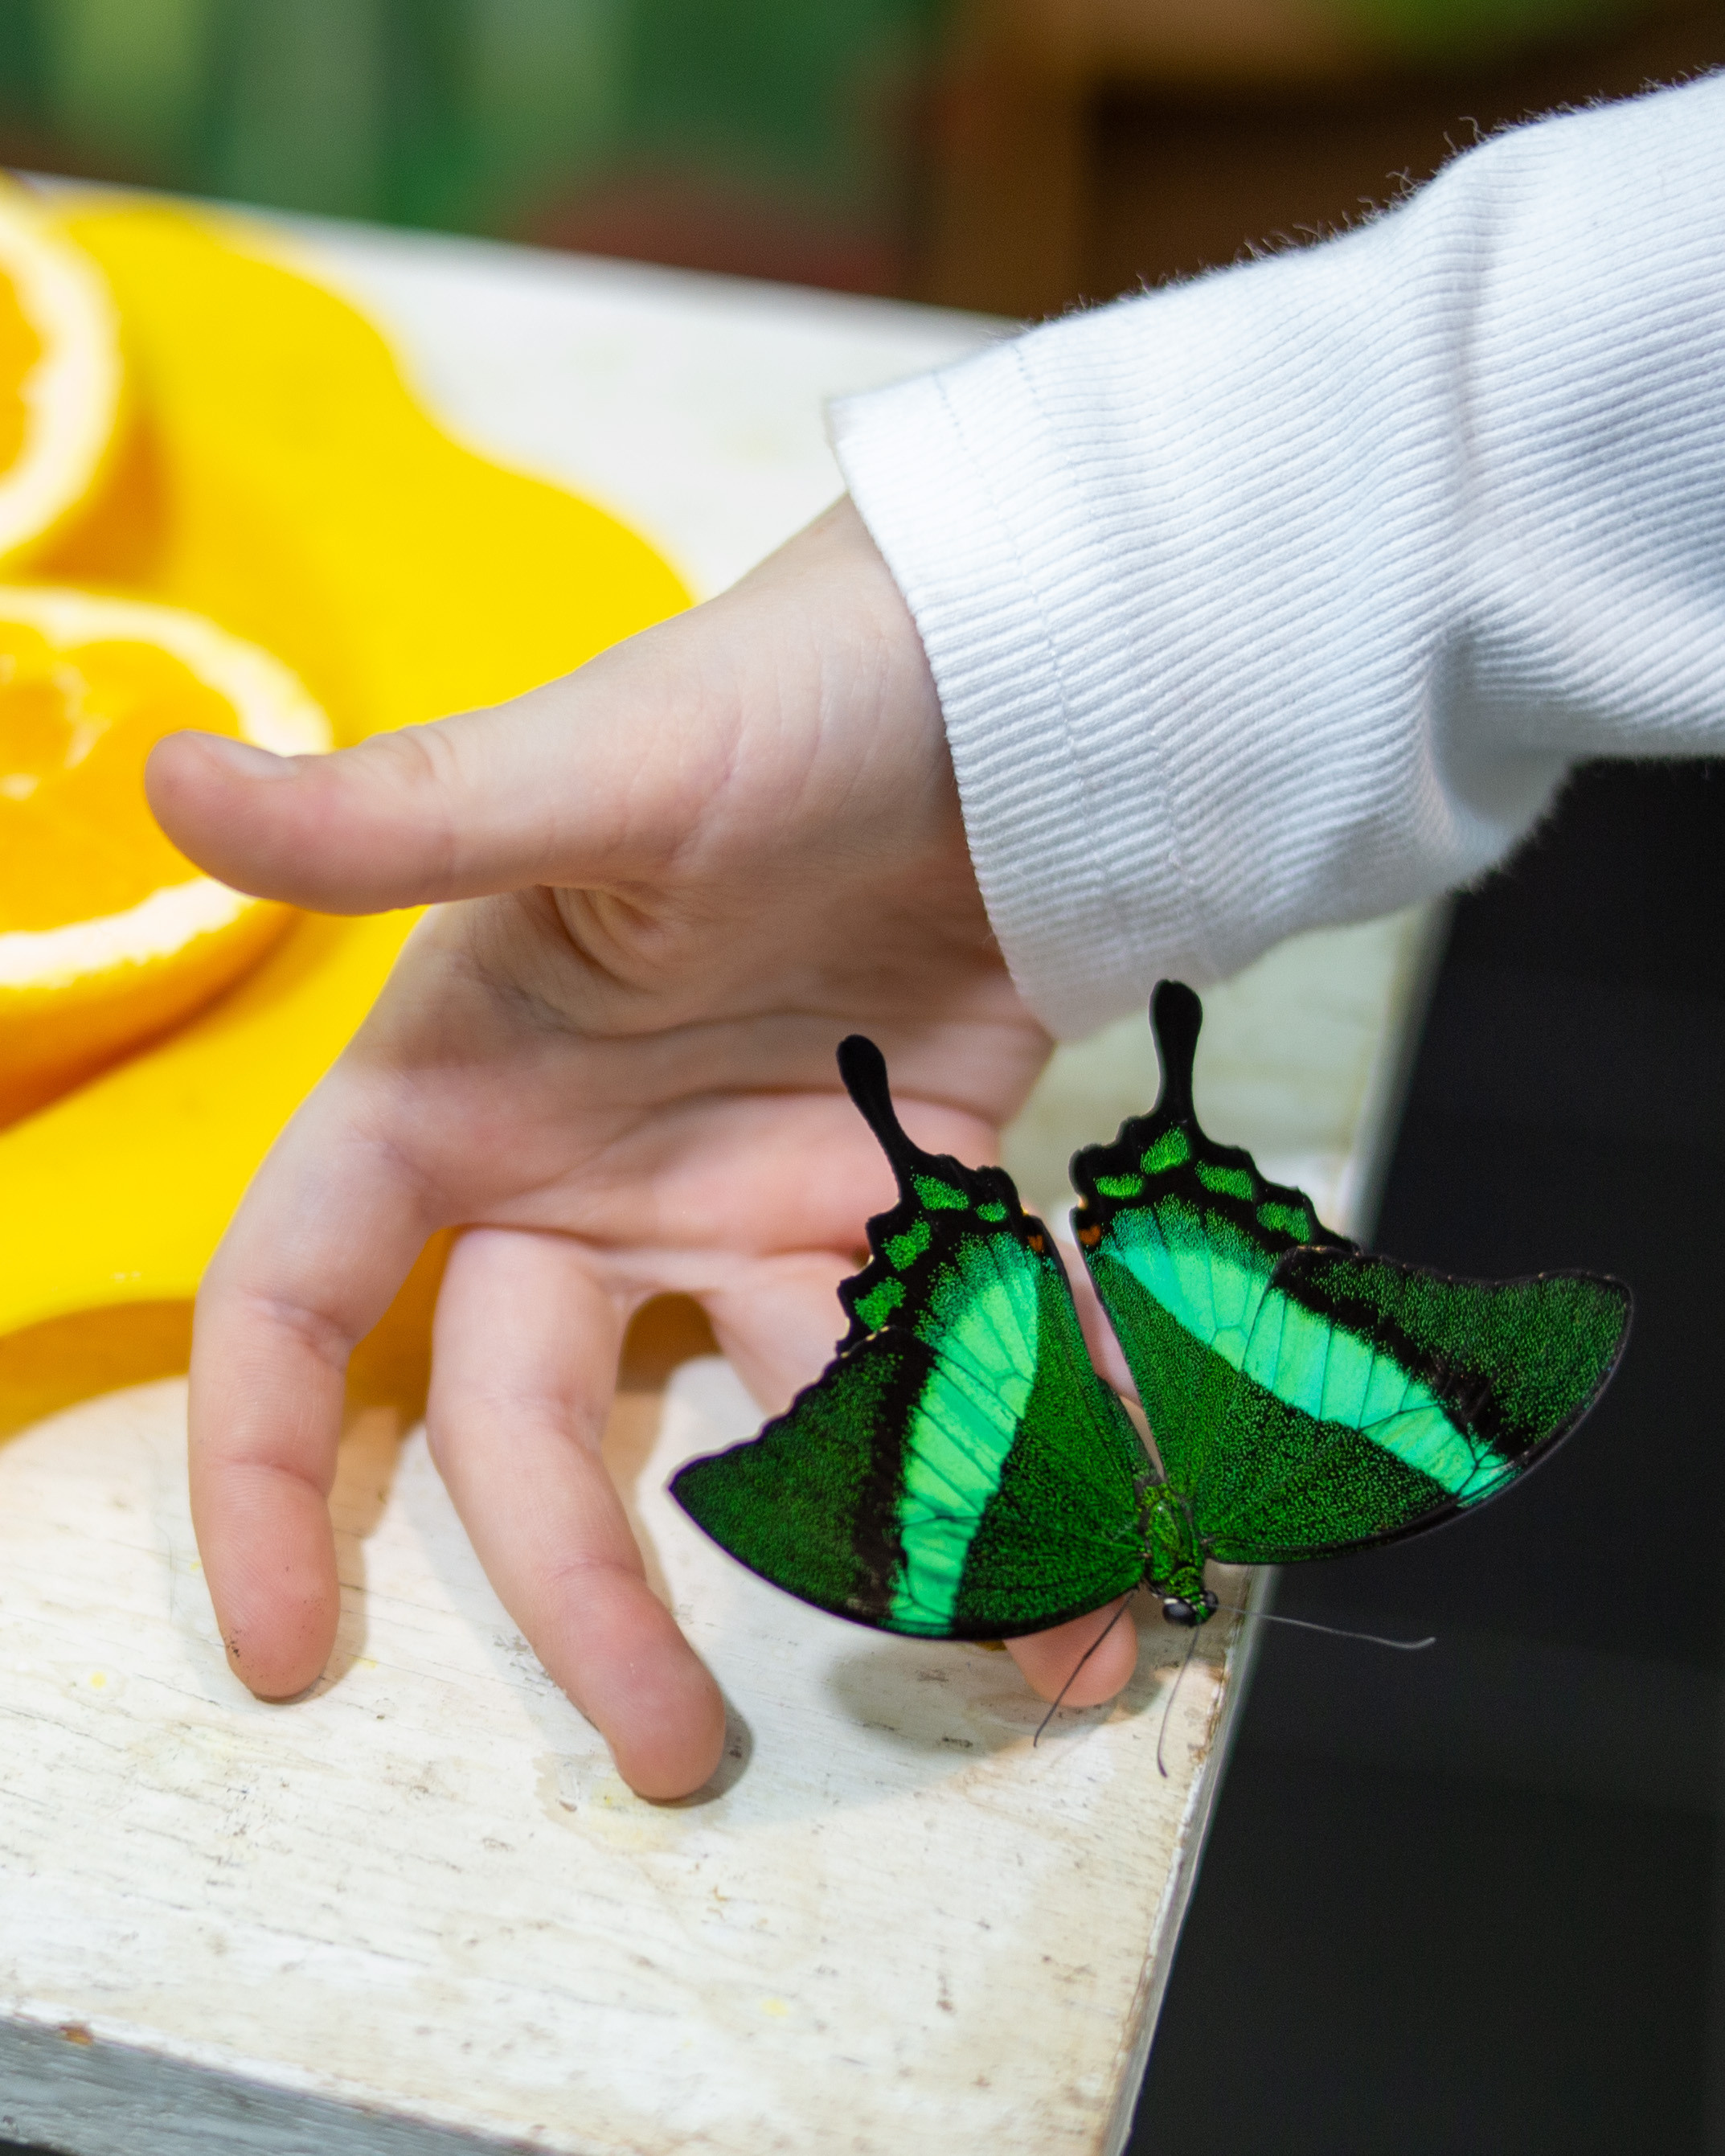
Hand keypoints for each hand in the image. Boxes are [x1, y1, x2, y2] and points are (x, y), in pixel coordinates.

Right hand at [146, 499, 1140, 1798]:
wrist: (999, 675)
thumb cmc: (779, 695)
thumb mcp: (596, 763)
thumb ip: (403, 818)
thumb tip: (170, 778)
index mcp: (458, 1089)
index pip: (298, 1298)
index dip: (262, 1472)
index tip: (289, 1654)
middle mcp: (585, 1174)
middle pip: (532, 1428)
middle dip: (593, 1593)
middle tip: (680, 1749)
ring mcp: (748, 1197)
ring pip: (775, 1415)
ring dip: (881, 1534)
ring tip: (1027, 1642)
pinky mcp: (903, 1197)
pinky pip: (948, 1347)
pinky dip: (1025, 1425)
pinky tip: (1112, 1525)